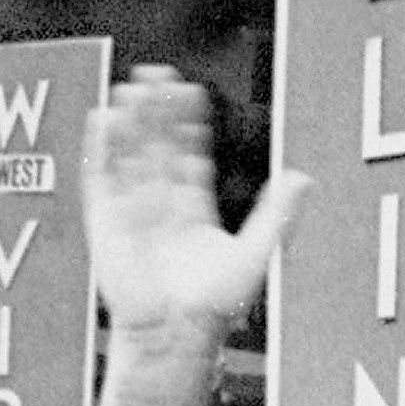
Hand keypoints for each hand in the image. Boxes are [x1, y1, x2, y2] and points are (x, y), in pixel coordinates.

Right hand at [85, 74, 307, 405]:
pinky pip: (102, 176)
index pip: (190, 155)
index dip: (190, 124)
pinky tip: (105, 117)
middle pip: (159, 146)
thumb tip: (302, 178)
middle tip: (161, 75)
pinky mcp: (107, 220)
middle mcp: (161, 205)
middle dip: (159, 112)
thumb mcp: (256, 251)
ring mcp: (133, 209)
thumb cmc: (212, 305)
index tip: (192, 94)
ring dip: (132, 121)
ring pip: (131, 154)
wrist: (174, 330)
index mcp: (194, 209)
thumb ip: (278, 213)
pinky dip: (102, 147)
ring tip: (135, 85)